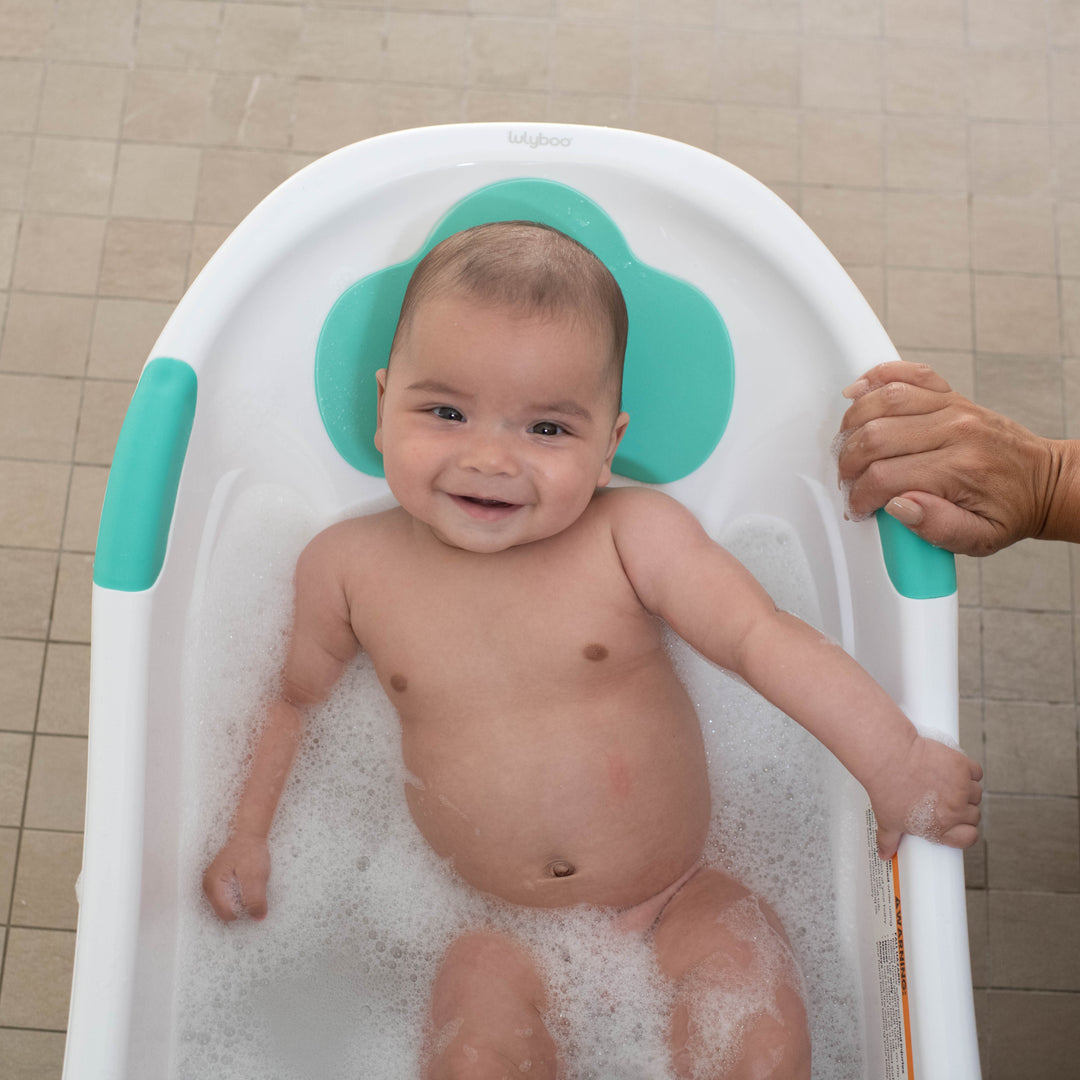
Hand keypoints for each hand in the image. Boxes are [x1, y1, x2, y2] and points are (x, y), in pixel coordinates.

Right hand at [202, 831, 270, 921]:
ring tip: (248, 882)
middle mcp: (207, 887)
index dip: (244, 909)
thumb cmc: (250, 852)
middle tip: (252, 887)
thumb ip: (255, 899)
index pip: (227, 914)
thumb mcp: (256, 876)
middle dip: (241, 904)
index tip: (254, 894)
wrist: (249, 834)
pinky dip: (239, 893)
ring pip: (228, 905)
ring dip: (240, 899)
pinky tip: (245, 882)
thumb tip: (257, 917)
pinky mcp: (218, 881)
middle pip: (226, 912)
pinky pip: (229, 897)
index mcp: (213, 887)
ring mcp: (211, 884)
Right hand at [837, 361, 1068, 555]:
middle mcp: (955, 429)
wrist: (1044, 481)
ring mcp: (953, 406)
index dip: (860, 496)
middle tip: (848, 480)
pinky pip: (908, 373)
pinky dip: (877, 376)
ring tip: (848, 446)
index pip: (886, 477)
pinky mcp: (951, 394)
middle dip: (849, 463)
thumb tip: (897, 506)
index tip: (859, 507)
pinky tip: (859, 392)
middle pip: (876, 436)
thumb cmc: (1010, 509)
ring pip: (884, 400)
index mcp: (960, 468)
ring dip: (853, 423)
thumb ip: (938, 528)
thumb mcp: (980, 538)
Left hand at [866, 733, 982, 859]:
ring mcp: (960, 787)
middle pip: (974, 814)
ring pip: (976, 792)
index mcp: (940, 827)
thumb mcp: (886, 821)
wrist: (888, 759)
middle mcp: (955, 810)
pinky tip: (952, 769)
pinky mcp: (962, 765)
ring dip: (965, 789)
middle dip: (963, 809)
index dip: (964, 831)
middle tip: (948, 800)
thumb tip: (885, 854)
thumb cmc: (887, 788)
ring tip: (946, 783)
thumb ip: (889, 841)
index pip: (968, 838)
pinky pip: (976, 771)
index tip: (958, 824)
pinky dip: (968, 770)